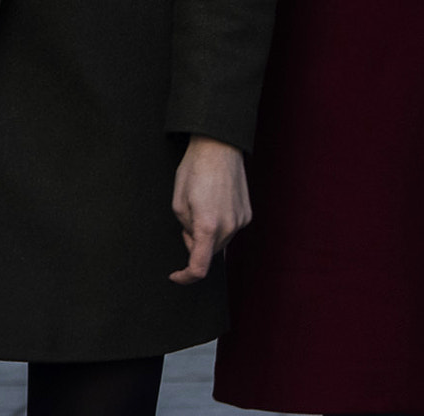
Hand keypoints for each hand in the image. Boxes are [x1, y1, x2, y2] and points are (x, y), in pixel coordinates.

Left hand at [170, 135, 250, 283]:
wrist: (219, 147)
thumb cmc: (195, 169)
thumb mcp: (178, 203)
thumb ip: (186, 230)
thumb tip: (195, 240)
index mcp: (208, 226)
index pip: (199, 268)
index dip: (185, 277)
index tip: (176, 275)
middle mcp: (229, 227)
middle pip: (209, 253)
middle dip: (195, 245)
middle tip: (188, 221)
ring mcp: (241, 220)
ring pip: (220, 242)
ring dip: (208, 235)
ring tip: (202, 207)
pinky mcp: (247, 213)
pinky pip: (230, 229)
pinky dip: (219, 225)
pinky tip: (215, 204)